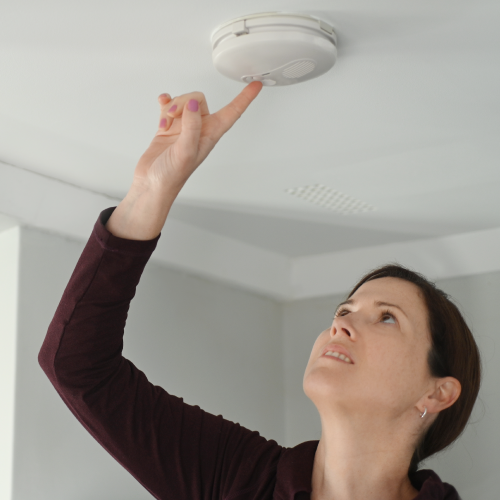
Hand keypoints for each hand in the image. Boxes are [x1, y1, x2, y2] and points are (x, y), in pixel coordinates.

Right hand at [133, 81, 263, 195]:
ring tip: (166, 121)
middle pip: (199, 100)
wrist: (152, 185)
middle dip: (184, 101)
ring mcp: (183, 128)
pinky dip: (165, 104)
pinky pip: (169, 106)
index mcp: (210, 136)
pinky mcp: (169, 128)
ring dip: (172, 106)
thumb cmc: (171, 176)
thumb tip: (192, 104)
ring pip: (184, 102)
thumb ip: (191, 126)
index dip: (245, 98)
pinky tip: (162, 108)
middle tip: (174, 115)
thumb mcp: (186, 152)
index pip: (232, 112)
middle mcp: (199, 130)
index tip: (256, 85)